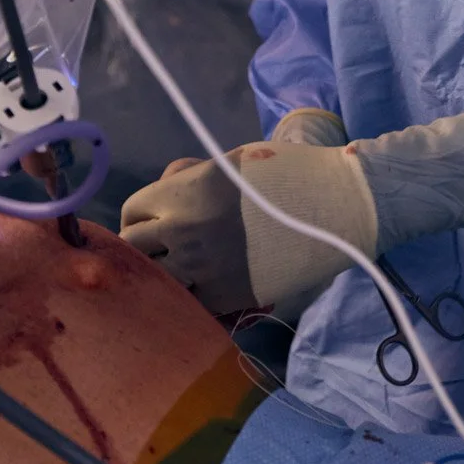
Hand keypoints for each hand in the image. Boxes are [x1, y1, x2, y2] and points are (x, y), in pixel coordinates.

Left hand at [120, 140, 378, 321]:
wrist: (332, 208)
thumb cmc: (285, 173)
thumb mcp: (231, 161)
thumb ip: (189, 178)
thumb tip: (164, 194)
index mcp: (183, 192)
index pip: (131, 212)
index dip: (139, 217)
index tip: (154, 223)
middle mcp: (183, 231)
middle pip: (134, 250)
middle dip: (143, 249)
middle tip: (163, 250)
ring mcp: (202, 267)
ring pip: (156, 282)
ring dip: (163, 277)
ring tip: (182, 272)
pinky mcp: (226, 296)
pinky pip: (190, 302)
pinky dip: (192, 296)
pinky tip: (207, 287)